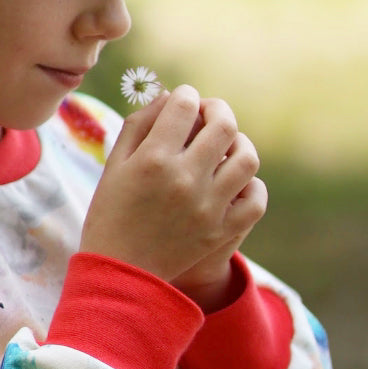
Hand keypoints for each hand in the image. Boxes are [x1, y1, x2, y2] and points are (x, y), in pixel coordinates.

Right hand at [79, 85, 266, 290]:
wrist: (121, 273)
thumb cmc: (112, 213)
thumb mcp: (115, 165)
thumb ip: (140, 125)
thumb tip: (171, 96)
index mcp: (153, 160)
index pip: (185, 105)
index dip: (186, 95)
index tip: (184, 100)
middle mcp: (185, 179)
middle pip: (223, 125)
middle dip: (217, 110)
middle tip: (209, 115)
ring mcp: (208, 207)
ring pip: (246, 158)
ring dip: (239, 144)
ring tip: (226, 147)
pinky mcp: (222, 231)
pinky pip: (256, 197)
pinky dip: (251, 184)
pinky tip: (234, 181)